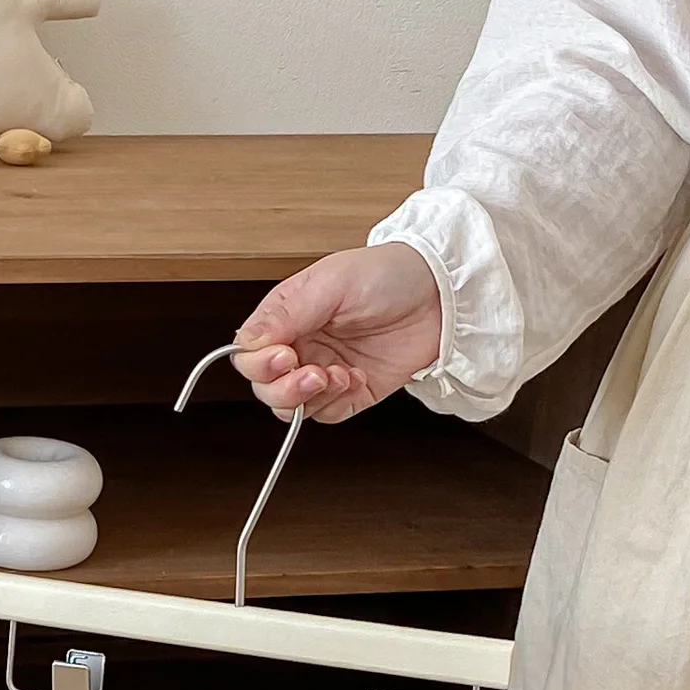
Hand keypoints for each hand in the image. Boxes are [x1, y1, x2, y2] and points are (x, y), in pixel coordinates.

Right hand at [232, 243, 442, 422]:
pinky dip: (337, 403)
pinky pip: (326, 415)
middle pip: (266, 388)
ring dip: (311, 398)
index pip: (250, 355)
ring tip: (339, 375)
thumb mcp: (331, 284)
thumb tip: (247, 340)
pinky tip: (356, 378)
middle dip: (284, 388)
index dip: (260, 364)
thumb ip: (285, 315)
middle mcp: (301, 346)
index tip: (285, 357)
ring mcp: (324, 371)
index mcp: (287, 318)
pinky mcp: (350, 392)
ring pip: (290, 408)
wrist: (442, 294)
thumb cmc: (390, 274)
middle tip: (313, 373)